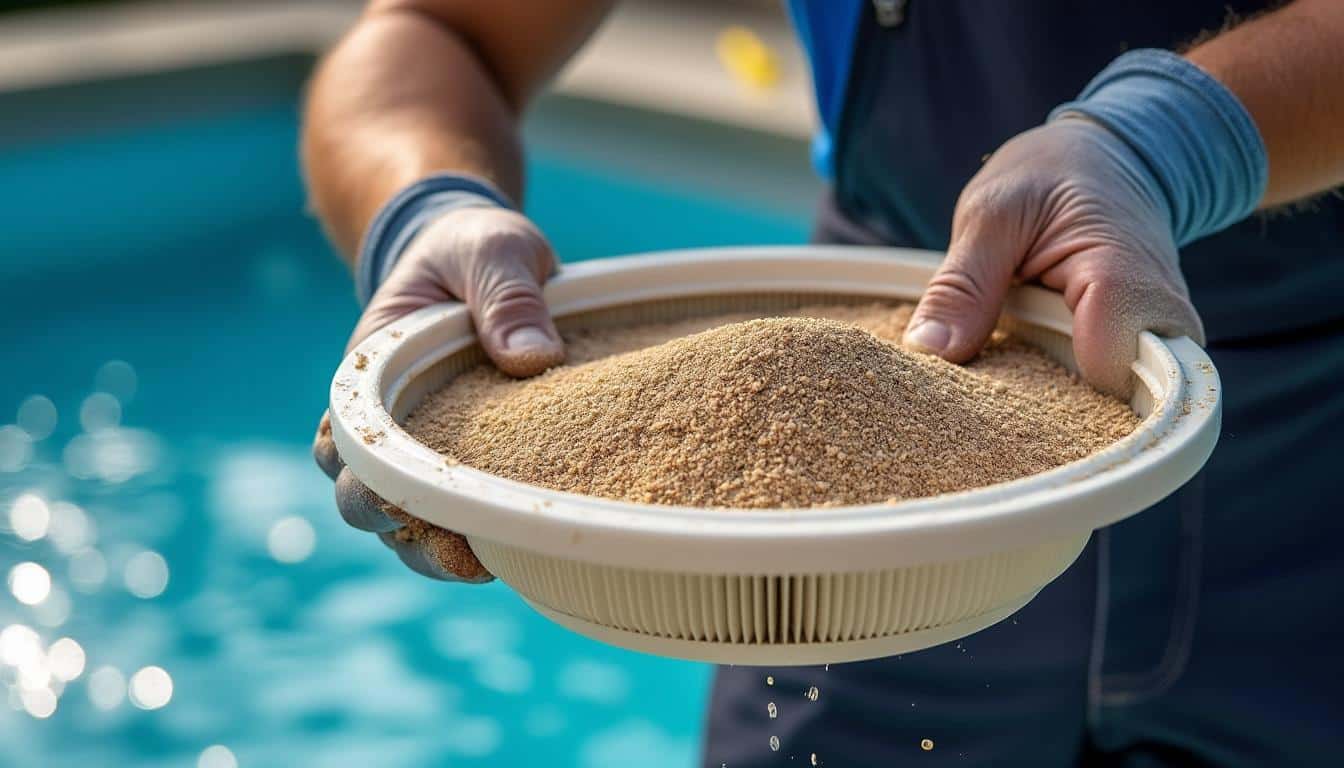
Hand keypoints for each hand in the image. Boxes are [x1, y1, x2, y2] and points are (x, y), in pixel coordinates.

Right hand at [313, 205, 564, 580]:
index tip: (398, 496)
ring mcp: (424, 446)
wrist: (486, 255)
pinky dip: (471, 537)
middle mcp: (386, 420)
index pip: (342, 441)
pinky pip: (456, 512)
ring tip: (479, 562)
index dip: (361, 478)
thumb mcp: (493, 251)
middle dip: (391, 524)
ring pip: (406, 520)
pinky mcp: (465, 459)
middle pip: (361, 496)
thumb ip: (508, 295)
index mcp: (371, 371)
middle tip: (445, 541)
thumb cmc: (476, 249)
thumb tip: (533, 359)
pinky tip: (509, 553)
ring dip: (431, 547)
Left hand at [902, 117, 1204, 395]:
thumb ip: (963, 285)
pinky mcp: (1143, 363)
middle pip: (1113, 409)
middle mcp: (1165, 327)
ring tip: (997, 387)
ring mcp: (1162, 350)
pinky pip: (1106, 400)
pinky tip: (1020, 384)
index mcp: (1127, 281)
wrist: (1108, 161)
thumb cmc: (1052, 176)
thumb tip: (927, 353)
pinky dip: (1060, 399)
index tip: (977, 389)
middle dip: (1044, 418)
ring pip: (1111, 413)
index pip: (1104, 371)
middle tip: (978, 399)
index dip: (1039, 395)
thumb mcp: (992, 215)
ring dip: (1050, 410)